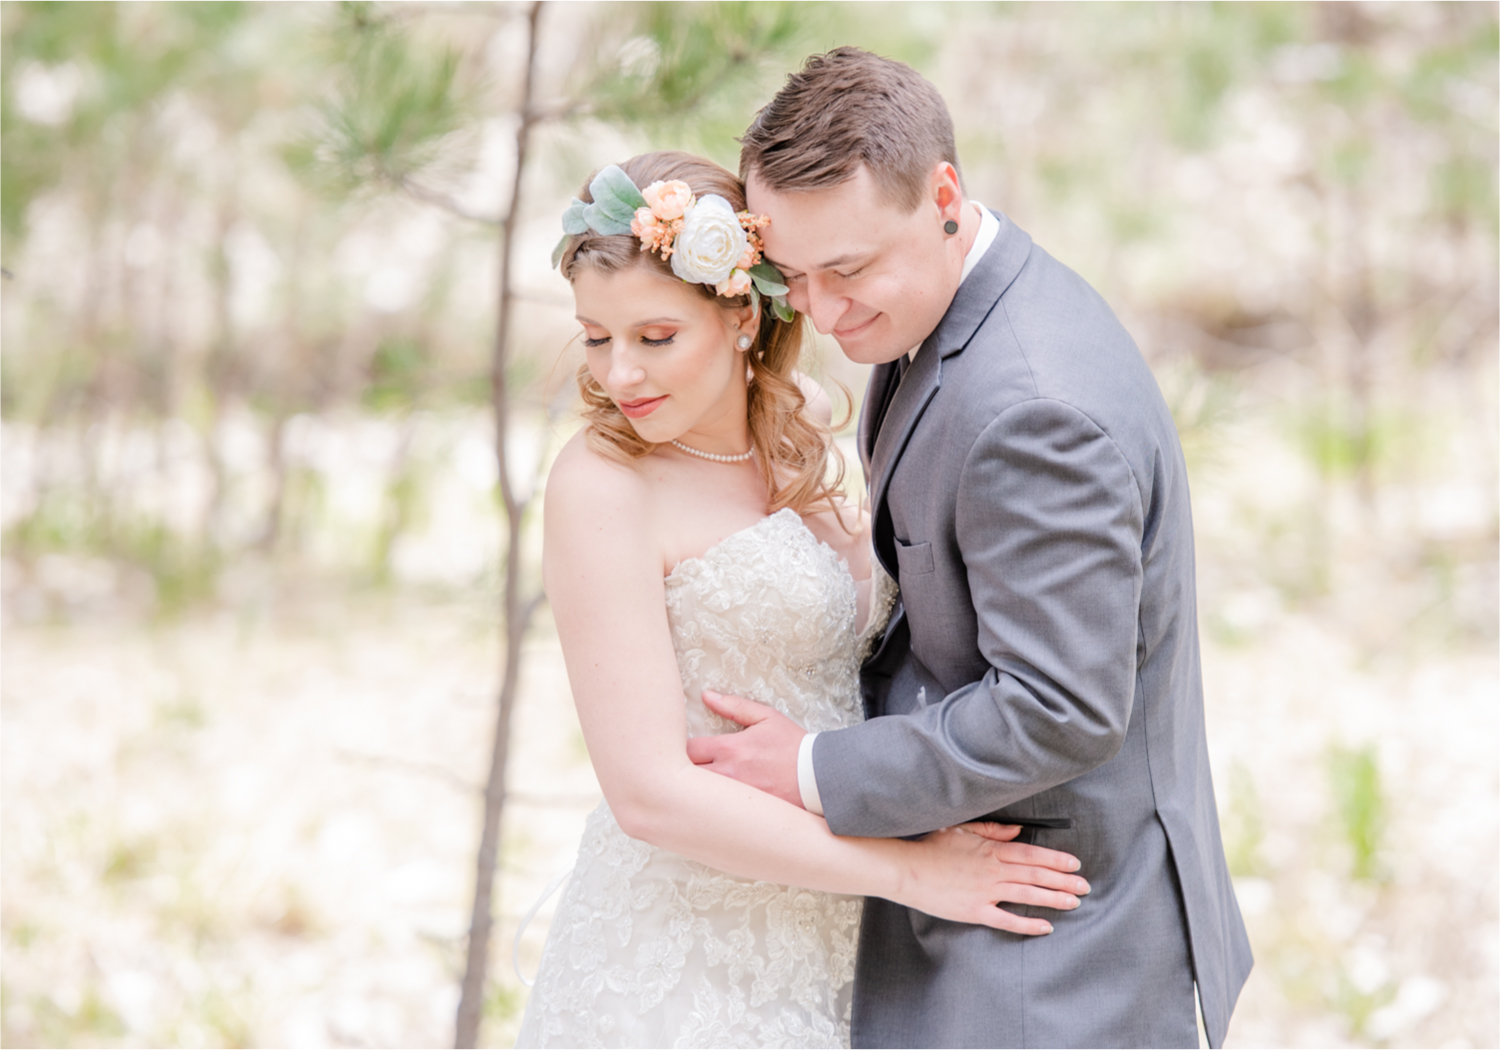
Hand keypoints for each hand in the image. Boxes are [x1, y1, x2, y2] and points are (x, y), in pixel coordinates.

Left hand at [685, 690, 804, 807]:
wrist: (819, 778)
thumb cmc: (793, 747)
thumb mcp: (766, 717)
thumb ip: (734, 706)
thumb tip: (707, 696)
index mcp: (729, 749)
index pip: (687, 749)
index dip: (681, 749)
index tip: (688, 749)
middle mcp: (727, 774)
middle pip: (684, 776)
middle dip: (682, 772)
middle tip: (685, 769)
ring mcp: (734, 797)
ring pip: (697, 797)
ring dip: (694, 791)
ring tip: (697, 788)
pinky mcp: (743, 814)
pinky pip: (717, 812)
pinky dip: (712, 807)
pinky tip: (714, 805)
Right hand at [898, 822, 1090, 935]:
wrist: (907, 869)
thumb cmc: (931, 847)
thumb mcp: (961, 830)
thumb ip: (991, 831)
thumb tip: (1016, 832)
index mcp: (991, 850)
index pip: (1031, 853)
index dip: (1055, 859)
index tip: (1074, 864)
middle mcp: (993, 870)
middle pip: (1035, 874)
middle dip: (1063, 880)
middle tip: (1084, 886)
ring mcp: (985, 891)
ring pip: (1027, 894)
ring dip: (1053, 898)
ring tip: (1073, 902)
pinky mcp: (975, 911)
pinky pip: (1006, 919)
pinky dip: (1027, 923)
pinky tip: (1045, 926)